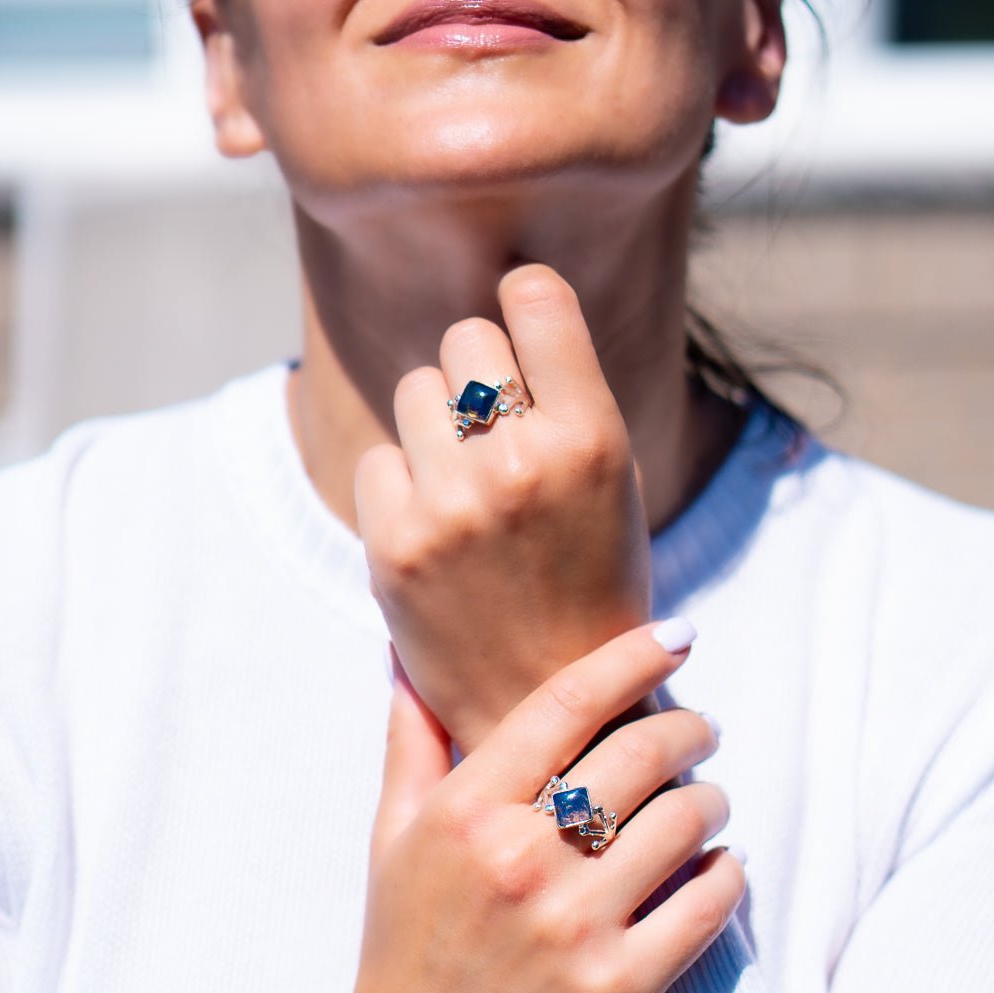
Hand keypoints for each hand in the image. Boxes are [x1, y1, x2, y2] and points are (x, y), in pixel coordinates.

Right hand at [345, 622, 741, 992]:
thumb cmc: (407, 937)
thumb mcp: (393, 834)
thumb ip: (411, 740)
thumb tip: (403, 654)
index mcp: (466, 810)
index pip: (566, 703)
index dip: (631, 657)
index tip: (677, 636)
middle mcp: (521, 859)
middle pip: (640, 752)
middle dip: (690, 726)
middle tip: (700, 725)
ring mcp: (574, 926)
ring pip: (683, 820)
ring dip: (711, 797)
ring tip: (708, 796)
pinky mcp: (619, 988)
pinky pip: (705, 904)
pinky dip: (725, 871)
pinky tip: (718, 861)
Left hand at [355, 264, 650, 752]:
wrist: (547, 696)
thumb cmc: (591, 574)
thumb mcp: (614, 479)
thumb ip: (564, 393)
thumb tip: (505, 298)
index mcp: (591, 439)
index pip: (534, 295)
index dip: (524, 300)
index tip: (522, 328)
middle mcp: (518, 464)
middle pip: (465, 337)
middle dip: (480, 376)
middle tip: (498, 434)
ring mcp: (449, 506)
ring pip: (416, 389)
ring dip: (439, 425)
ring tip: (468, 485)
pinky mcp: (393, 545)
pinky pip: (379, 457)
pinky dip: (403, 483)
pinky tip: (436, 525)